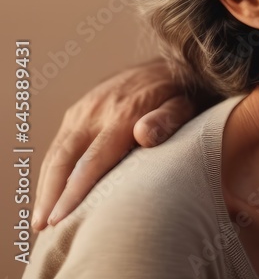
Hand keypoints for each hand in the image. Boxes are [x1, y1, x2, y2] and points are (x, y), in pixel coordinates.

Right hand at [33, 60, 195, 229]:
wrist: (170, 64)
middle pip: (64, 159)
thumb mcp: (186, 105)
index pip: (92, 160)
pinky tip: (50, 191)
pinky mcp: (79, 109)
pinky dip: (50, 170)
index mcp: (122, 113)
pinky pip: (59, 143)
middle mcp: (96, 110)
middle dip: (50, 195)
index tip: (61, 218)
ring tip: (41, 218)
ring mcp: (84, 108)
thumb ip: (167, 120)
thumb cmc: (183, 94)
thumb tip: (144, 136)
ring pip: (56, 152)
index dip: (74, 192)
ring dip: (45, 186)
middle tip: (43, 226)